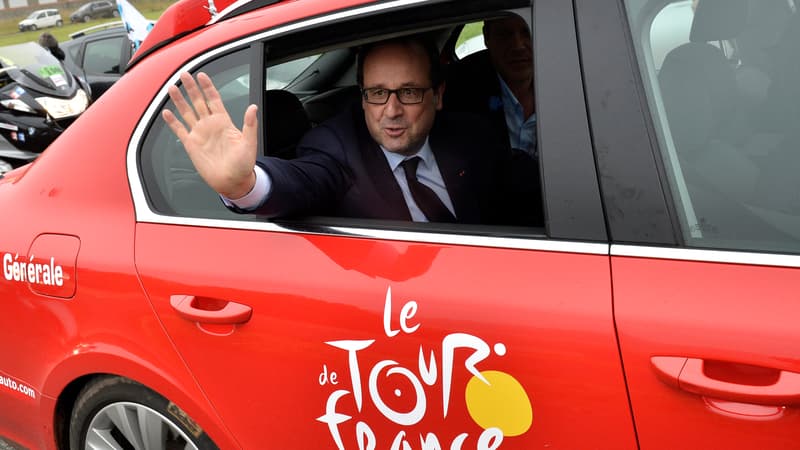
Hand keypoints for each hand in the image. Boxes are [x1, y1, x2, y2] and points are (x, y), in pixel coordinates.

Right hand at [162, 72, 258, 198]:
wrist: (233, 182)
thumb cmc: (244, 164)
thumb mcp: (249, 143)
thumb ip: (250, 124)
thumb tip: (253, 107)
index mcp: (224, 122)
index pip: (214, 99)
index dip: (208, 87)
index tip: (202, 75)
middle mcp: (210, 125)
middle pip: (198, 101)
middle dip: (191, 88)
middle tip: (184, 74)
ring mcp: (200, 134)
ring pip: (187, 112)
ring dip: (179, 100)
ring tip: (172, 88)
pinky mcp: (191, 145)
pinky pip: (180, 130)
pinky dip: (172, 122)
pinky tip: (166, 113)